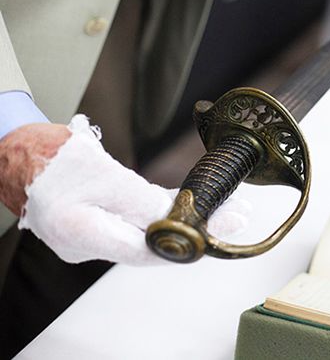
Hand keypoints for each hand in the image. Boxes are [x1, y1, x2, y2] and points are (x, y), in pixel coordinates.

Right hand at [1, 115, 251, 264]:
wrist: (16, 150)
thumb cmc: (51, 159)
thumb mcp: (104, 176)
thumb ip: (141, 202)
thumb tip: (179, 220)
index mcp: (83, 237)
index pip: (148, 251)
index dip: (189, 241)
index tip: (222, 229)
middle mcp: (87, 244)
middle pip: (153, 242)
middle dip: (196, 231)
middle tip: (236, 218)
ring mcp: (91, 235)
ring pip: (147, 231)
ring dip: (186, 221)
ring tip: (226, 211)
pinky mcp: (96, 222)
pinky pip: (135, 221)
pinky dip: (164, 213)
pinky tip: (194, 206)